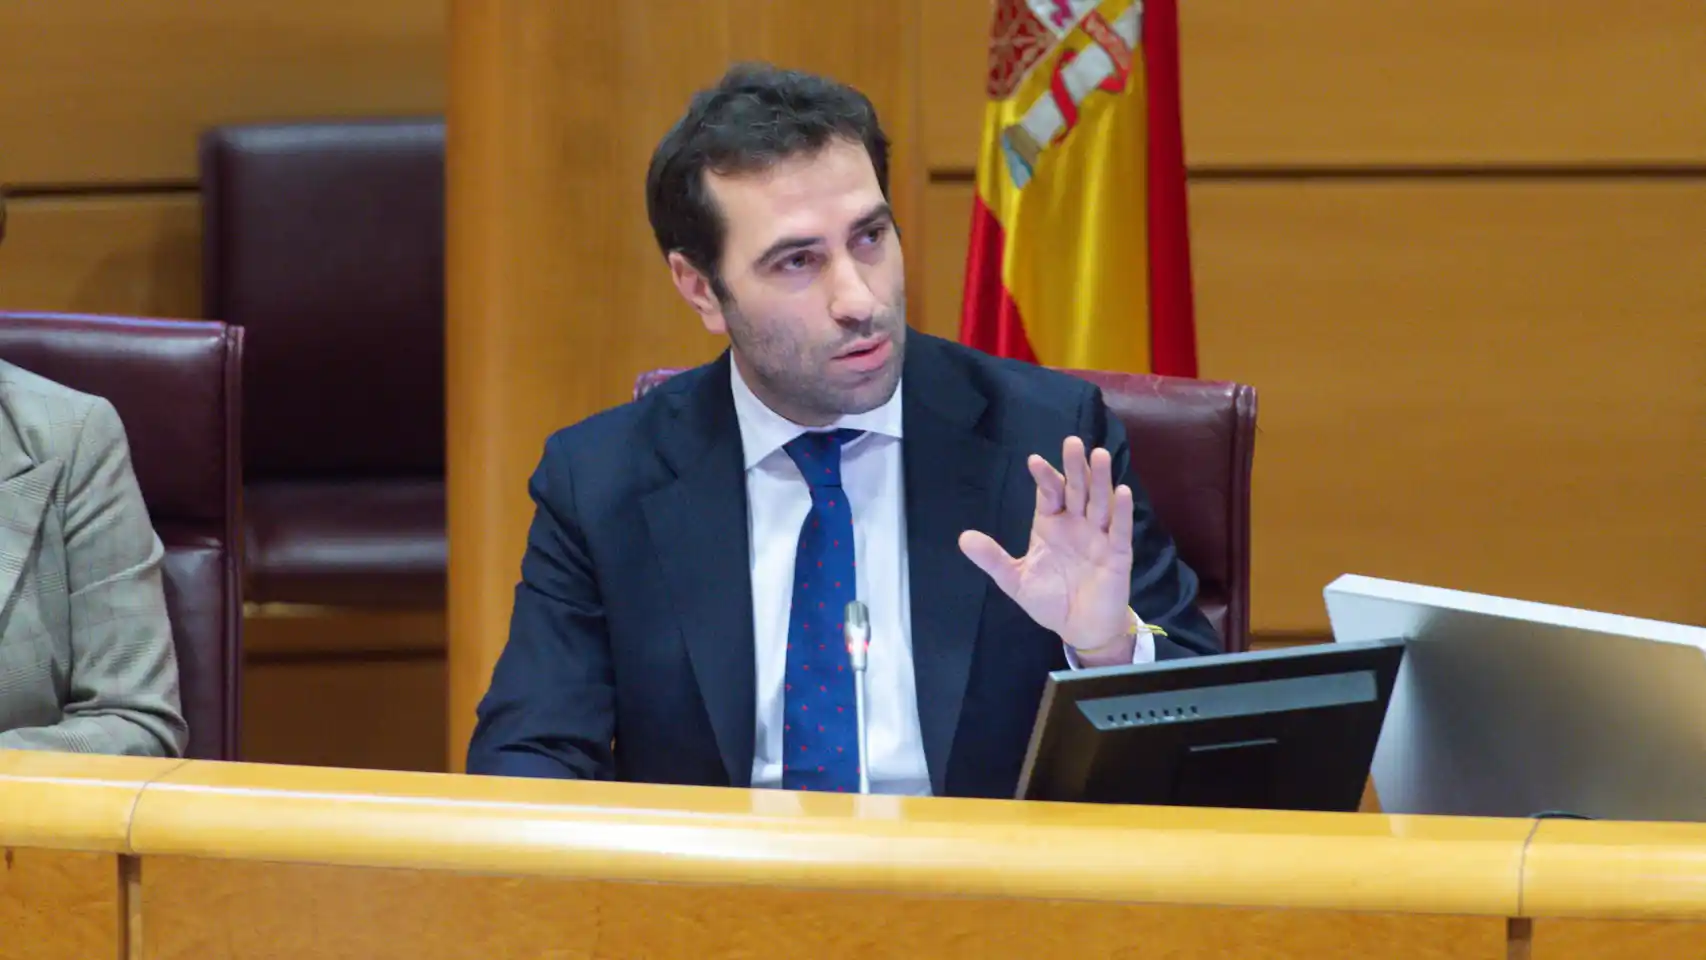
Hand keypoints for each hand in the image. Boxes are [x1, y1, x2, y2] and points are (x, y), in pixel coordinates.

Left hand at [958, 436, 1134, 653]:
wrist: (1081, 629)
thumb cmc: (1051, 599)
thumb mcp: (1015, 579)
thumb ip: (993, 559)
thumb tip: (963, 538)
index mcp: (1051, 525)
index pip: (1049, 494)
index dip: (1044, 477)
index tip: (1034, 461)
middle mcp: (1077, 524)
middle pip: (1076, 490)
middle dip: (1074, 467)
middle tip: (1071, 442)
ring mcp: (1099, 536)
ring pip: (1100, 503)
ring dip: (1100, 480)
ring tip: (1099, 455)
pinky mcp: (1118, 554)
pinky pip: (1120, 530)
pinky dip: (1122, 511)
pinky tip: (1123, 491)